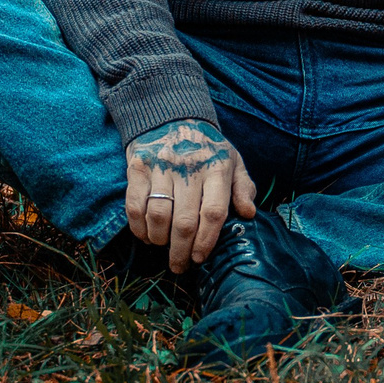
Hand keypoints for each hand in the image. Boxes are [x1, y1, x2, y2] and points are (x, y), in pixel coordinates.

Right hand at [124, 119, 256, 270]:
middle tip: (179, 265)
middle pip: (184, 221)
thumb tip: (249, 213)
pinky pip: (134, 205)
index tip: (200, 258)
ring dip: (159, 239)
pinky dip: (138, 227)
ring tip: (163, 246)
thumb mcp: (232, 161)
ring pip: (158, 215)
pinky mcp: (138, 167)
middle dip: (181, 250)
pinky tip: (146, 235)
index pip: (213, 212)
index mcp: (217, 168)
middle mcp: (189, 168)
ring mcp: (161, 167)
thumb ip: (243, 187)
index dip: (206, 240)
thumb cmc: (206, 148)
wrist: (171, 116)